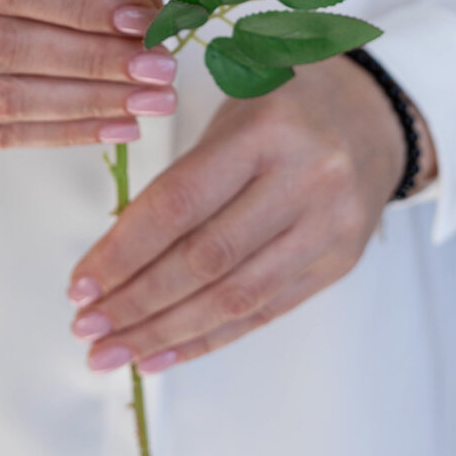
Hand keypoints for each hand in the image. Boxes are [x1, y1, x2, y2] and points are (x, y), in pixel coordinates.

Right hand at [0, 0, 175, 147]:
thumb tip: (136, 6)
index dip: (77, 3)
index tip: (141, 15)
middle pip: (4, 47)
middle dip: (94, 59)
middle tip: (158, 66)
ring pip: (2, 100)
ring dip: (87, 102)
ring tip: (149, 100)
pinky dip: (62, 132)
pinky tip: (114, 126)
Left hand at [67, 55, 436, 372]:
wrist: (375, 115)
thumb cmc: (285, 101)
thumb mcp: (233, 102)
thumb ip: (183, 167)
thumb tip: (114, 247)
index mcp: (266, 129)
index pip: (181, 202)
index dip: (124, 249)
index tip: (80, 282)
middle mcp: (305, 179)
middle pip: (206, 258)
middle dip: (137, 300)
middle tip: (86, 326)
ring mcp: (328, 227)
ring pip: (235, 297)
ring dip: (165, 333)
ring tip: (113, 351)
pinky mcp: (338, 264)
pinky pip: (265, 312)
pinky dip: (209, 339)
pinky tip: (162, 354)